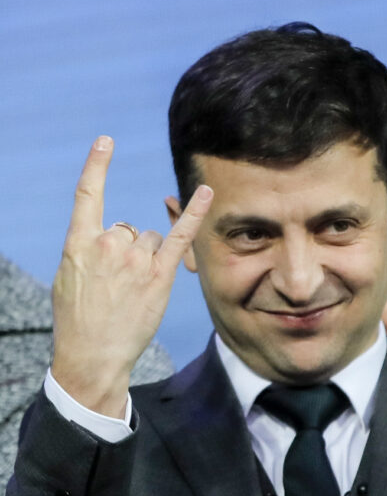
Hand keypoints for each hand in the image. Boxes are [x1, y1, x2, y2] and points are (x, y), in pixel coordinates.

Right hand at [51, 136, 212, 416]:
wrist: (91, 354)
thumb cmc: (78, 318)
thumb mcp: (70, 278)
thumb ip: (89, 250)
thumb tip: (112, 237)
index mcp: (79, 243)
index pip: (87, 195)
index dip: (97, 166)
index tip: (106, 141)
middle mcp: (109, 244)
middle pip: (131, 228)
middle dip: (128, 251)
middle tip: (118, 284)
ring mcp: (136, 259)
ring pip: (152, 239)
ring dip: (148, 259)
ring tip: (134, 289)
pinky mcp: (160, 274)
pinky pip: (181, 237)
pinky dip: (195, 214)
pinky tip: (207, 192)